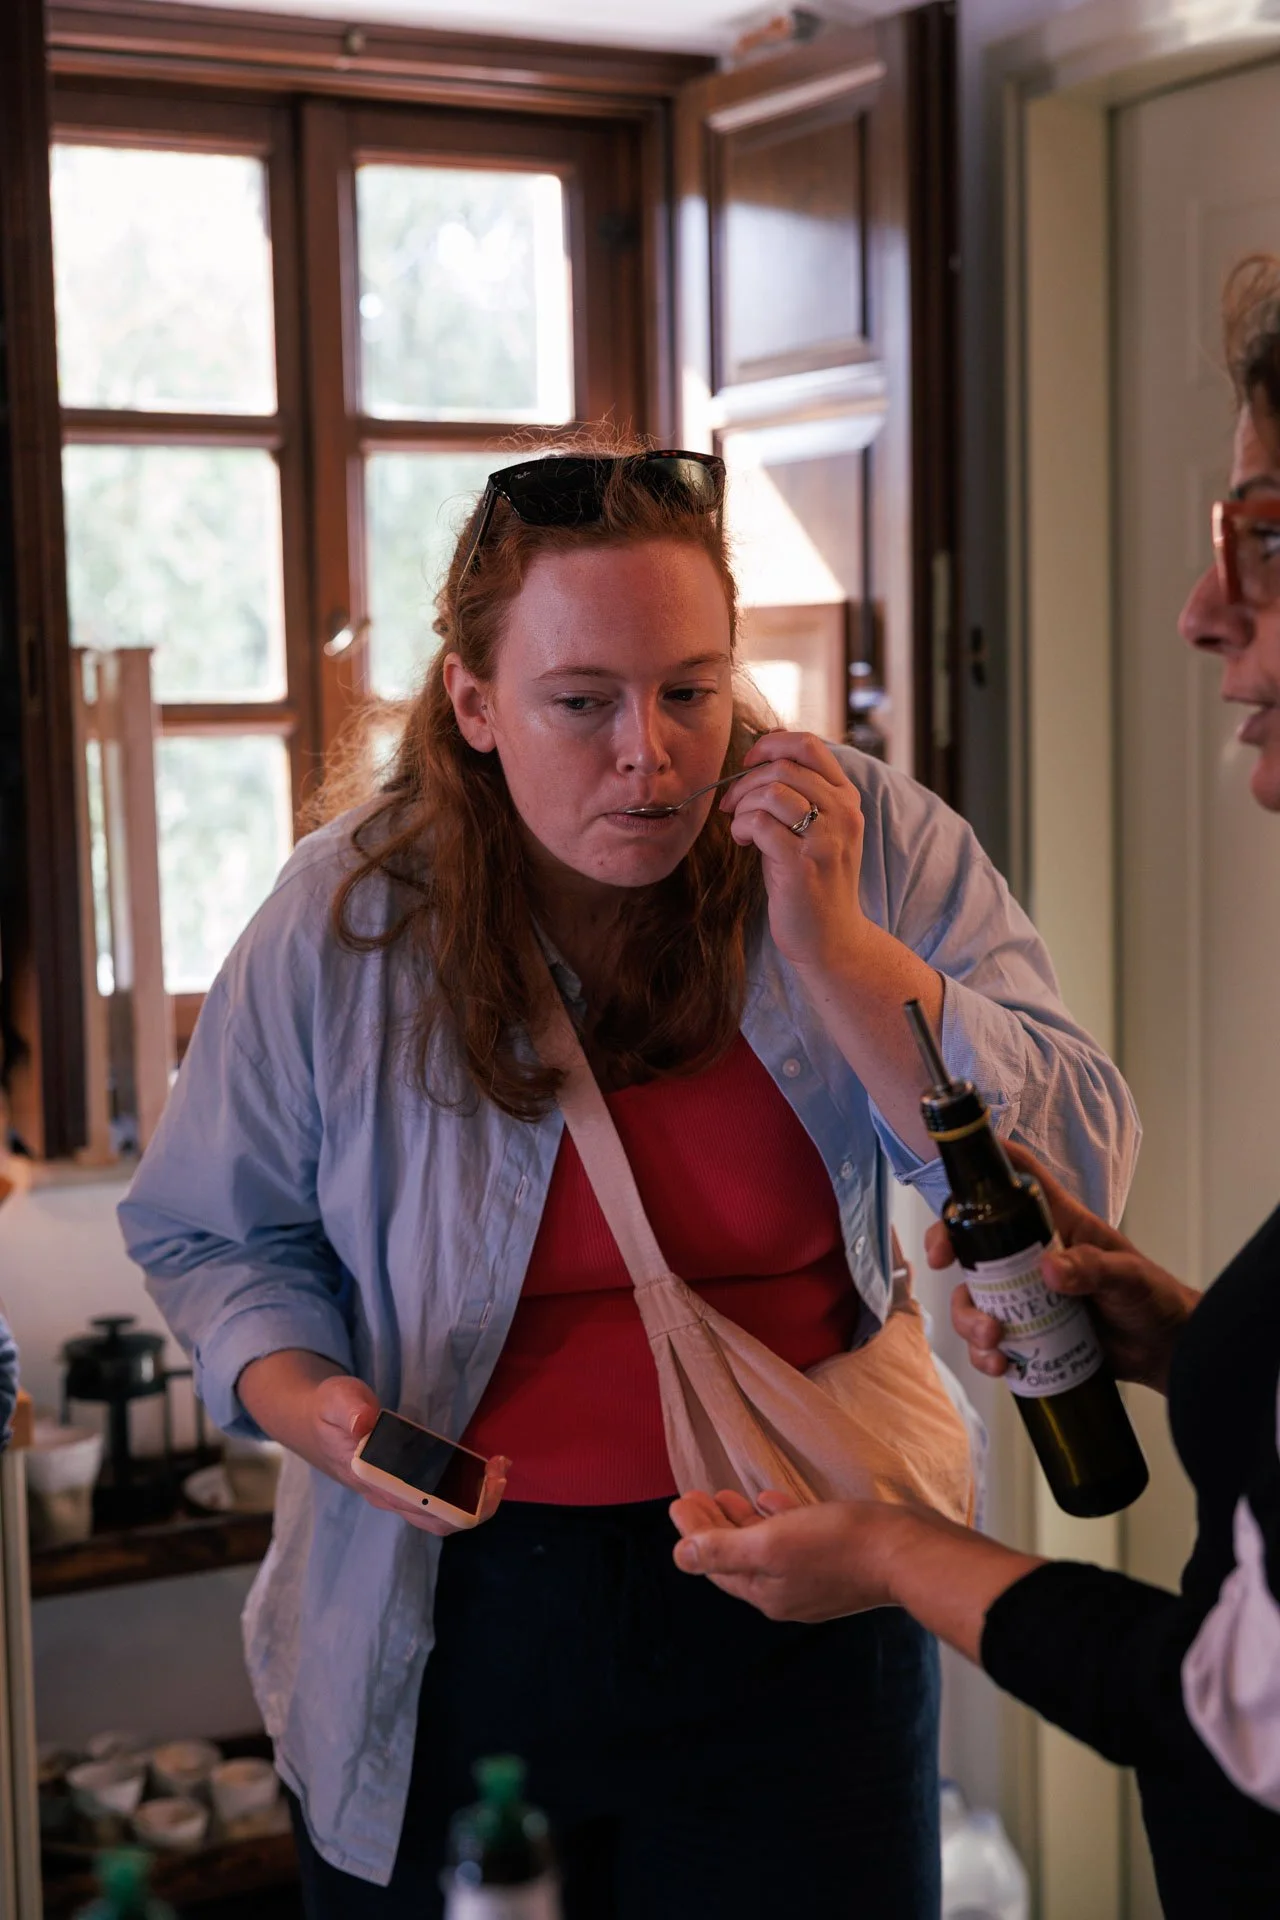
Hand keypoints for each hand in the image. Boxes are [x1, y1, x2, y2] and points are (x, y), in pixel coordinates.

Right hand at [237, 1352, 507, 1536]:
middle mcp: (392, 1497)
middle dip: (481, 1502)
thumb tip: (364, 1422)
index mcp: (378, 1486)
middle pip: (444, 1520)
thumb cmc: (325, 1411)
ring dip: (478, 1493)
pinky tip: (483, 1461)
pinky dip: (467, 1482)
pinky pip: (440, 1493)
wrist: (309, 1421)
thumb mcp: (333, 1399)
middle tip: (501, 1469)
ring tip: (499, 1464)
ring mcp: (399, 1492)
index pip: (430, 1512)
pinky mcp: (405, 1480)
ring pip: (446, 1510)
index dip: (467, 1503)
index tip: (491, 1476)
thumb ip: (347, 1407)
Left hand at [669, 1487, 904, 1622]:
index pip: (715, 1563)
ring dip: (741, 1521)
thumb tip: (679, 1556)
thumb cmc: (839, 1545)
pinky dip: (776, 1520)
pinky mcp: (836, 1563)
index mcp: (765, 1593)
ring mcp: (813, 1580)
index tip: (680, 1500)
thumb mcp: (770, 1543)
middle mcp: (786, 1593)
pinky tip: (771, 1500)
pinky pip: (794, 1541)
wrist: (906, 1552)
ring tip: (725, 1494)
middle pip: (737, 1558)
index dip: (694, 1532)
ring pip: (765, 1548)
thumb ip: (723, 1550)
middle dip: (713, 1526)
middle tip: (695, 1495)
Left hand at [719, 731, 869, 976]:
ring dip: (743, 803)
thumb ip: (799, 792)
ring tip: (740, 825)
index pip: (810, 745)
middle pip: (784, 766)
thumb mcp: (817, 828)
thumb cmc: (814, 880)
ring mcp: (825, 839)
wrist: (831, 938)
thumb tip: (762, 753)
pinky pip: (760, 823)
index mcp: (847, 799)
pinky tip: (743, 842)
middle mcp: (842, 814)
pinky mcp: (801, 863)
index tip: (749, 763)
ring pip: (772, 791)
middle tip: (732, 803)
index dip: (771, 745)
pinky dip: (742, 827)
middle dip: (746, 780)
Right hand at [927, 1142, 1197, 1393]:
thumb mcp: (1130, 1277)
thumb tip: (1049, 1269)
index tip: (957, 1181)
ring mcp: (1025, 1296)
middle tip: (941, 1265)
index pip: (1018, 1178)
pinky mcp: (1027, 1333)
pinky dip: (985, 1354)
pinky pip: (989, 1340)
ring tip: (993, 1340)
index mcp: (1059, 1224)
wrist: (1166, 1353)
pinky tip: (1000, 1365)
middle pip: (974, 1238)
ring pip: (973, 1296)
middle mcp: (1033, 1255)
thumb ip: (1094, 1268)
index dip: (984, 1167)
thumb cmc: (1154, 1299)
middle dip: (946, 1247)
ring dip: (969, 1318)